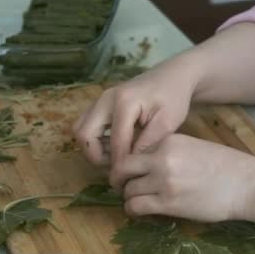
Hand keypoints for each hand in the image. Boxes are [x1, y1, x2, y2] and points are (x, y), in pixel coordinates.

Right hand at [72, 56, 199, 166]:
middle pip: (83, 134)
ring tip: (115, 156)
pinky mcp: (101, 104)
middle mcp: (106, 99)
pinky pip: (86, 124)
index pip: (115, 142)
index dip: (120, 164)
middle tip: (117, 166)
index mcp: (124, 103)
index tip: (127, 178)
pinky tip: (115, 145)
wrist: (173, 75)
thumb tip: (130, 164)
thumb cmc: (174, 97)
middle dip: (96, 156)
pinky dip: (94, 139)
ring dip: (92, 147)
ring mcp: (100, 100)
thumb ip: (147, 143)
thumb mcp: (167, 123)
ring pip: (80, 129)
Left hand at [111, 134, 254, 221]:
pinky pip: (135, 206)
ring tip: (135, 200)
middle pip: (123, 168)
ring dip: (128, 196)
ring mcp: (163, 181)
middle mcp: (161, 158)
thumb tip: (149, 163)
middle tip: (121, 186)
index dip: (129, 163)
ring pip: (128, 190)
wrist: (247, 184)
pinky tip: (138, 211)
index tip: (129, 172)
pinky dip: (132, 210)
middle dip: (118, 178)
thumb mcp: (194, 147)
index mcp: (168, 141)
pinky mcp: (168, 203)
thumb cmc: (227, 166)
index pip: (135, 150)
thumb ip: (170, 151)